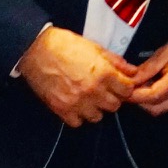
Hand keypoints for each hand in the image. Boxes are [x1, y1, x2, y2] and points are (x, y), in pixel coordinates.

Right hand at [17, 26, 131, 125]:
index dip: (125, 88)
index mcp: (104, 73)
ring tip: (89, 99)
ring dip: (95, 109)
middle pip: (114, 106)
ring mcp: (76, 101)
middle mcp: (93, 90)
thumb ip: (116, 62)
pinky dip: (77, 116)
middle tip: (104, 92)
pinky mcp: (60, 108)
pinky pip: (77, 122)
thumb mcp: (95, 48)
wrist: (35, 49)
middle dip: (112, 99)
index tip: (120, 86)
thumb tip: (132, 71)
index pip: (127, 91)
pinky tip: (75, 105)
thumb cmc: (65, 45)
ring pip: (97, 117)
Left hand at [124, 43, 167, 114]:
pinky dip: (156, 99)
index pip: (153, 95)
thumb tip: (129, 81)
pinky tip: (153, 87)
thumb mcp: (165, 54)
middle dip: (140, 101)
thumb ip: (147, 69)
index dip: (135, 94)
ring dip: (147, 101)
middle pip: (155, 108)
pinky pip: (167, 104)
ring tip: (141, 86)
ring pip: (160, 109)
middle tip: (130, 88)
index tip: (124, 89)